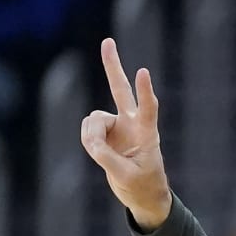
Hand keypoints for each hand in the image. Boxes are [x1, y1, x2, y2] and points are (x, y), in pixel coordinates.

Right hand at [82, 37, 171, 230]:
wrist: (142, 194)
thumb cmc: (142, 185)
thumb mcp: (125, 176)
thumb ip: (105, 157)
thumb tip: (90, 140)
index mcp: (148, 134)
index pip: (148, 108)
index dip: (144, 91)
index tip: (143, 71)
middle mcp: (132, 124)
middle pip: (120, 90)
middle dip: (112, 67)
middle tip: (107, 41)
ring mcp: (117, 126)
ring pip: (93, 119)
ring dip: (91, 136)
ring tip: (101, 154)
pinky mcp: (105, 132)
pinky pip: (88, 129)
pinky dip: (88, 140)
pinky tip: (98, 151)